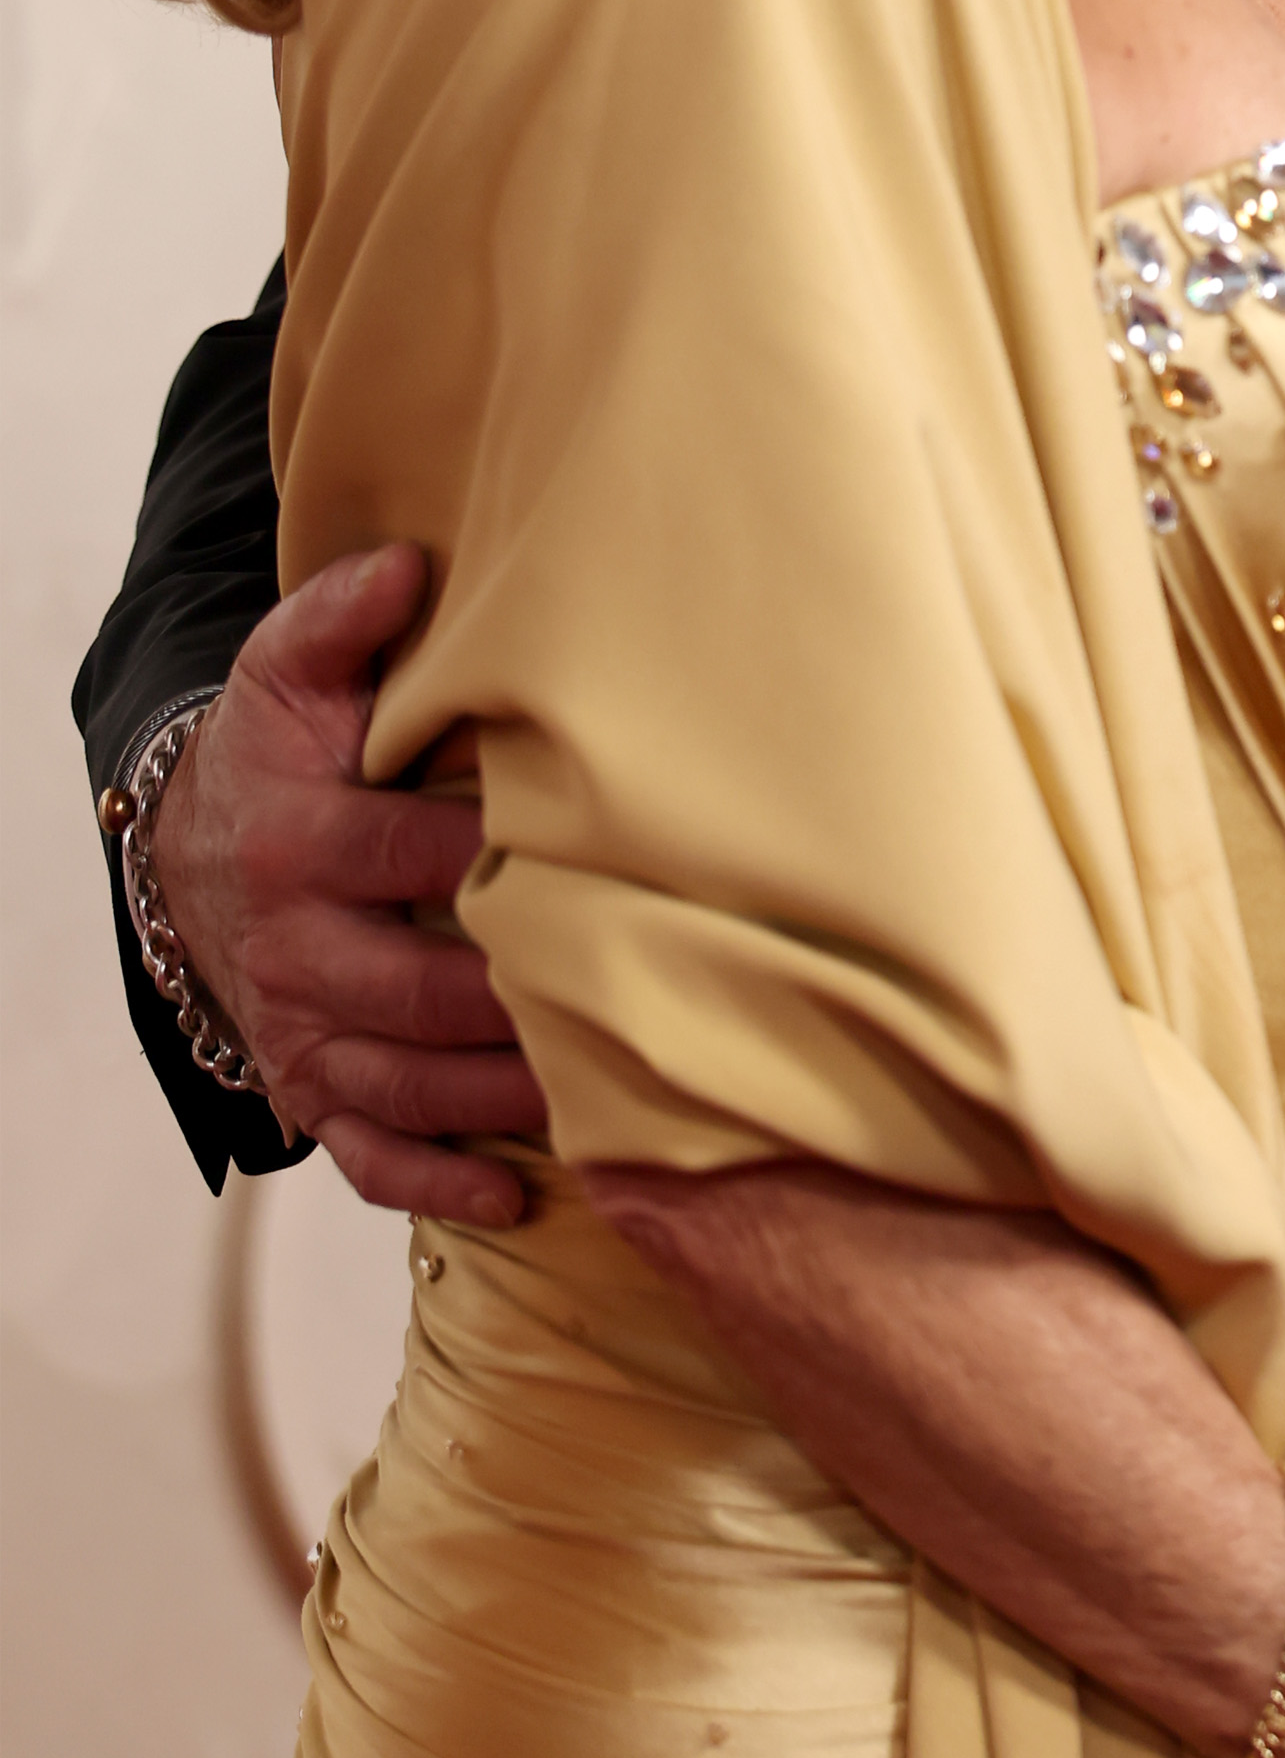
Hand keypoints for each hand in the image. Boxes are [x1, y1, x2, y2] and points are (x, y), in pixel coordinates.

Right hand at [151, 544, 545, 1222]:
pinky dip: (432, 1184)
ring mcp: (301, 1030)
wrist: (195, 851)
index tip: (575, 849)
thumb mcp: (290, 674)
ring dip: (496, 1098)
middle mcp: (295, 950)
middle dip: (508, 1002)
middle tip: (615, 996)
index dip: (481, 854)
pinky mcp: (309, 1089)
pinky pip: (364, 1154)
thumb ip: (342, 618)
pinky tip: (513, 1192)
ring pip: (400, 1084)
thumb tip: (409, 565)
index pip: (397, 855)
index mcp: (298, 843)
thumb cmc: (278, 753)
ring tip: (597, 1095)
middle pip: (409, 992)